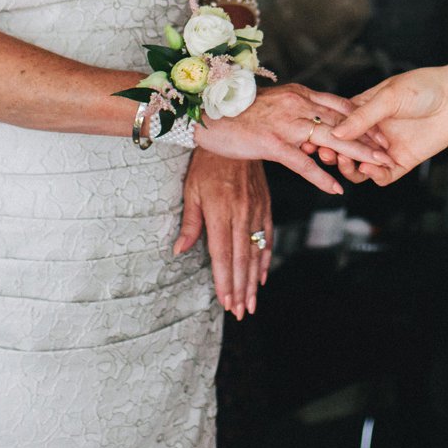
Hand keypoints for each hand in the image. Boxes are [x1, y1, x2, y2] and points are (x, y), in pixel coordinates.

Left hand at [175, 150, 270, 319]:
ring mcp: (256, 210)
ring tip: (251, 302)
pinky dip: (266, 258)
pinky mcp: (265, 205)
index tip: (226, 302)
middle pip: (241, 259)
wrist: (234, 135)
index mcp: (220, 211)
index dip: (224, 280)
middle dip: (241, 289)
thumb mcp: (191, 190)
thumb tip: (180, 251)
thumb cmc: (206, 164)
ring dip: (253, 280)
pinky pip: (268, 236)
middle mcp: (241, 214)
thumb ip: (190, 222)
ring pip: (256, 252)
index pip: (222, 254)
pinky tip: (262, 276)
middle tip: (241, 312)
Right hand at [193, 83, 389, 194]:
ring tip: (377, 167)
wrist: (205, 113)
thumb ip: (296, 111)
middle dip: (370, 137)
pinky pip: (302, 162)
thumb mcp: (275, 104)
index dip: (365, 119)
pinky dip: (321, 176)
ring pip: (331, 140)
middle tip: (390, 151)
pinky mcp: (271, 142)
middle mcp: (297, 104)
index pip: (341, 105)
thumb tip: (314, 128)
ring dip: (357, 155)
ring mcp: (285, 123)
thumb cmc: (237, 111)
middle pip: (344, 121)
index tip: (383, 131)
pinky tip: (337, 188)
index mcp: (300, 93)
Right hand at [331, 67, 447, 183]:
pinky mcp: (401, 162)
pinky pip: (381, 176)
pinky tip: (370, 169)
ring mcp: (385, 148)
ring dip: (350, 167)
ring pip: (359, 166)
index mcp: (363, 111)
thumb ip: (363, 116)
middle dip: (333, 153)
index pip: (337, 126)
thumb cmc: (423, 88)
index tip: (313, 139)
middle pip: (345, 149)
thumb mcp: (389, 96)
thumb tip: (336, 132)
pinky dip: (373, 176)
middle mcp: (372, 131)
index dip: (324, 134)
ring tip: (347, 162)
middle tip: (326, 153)